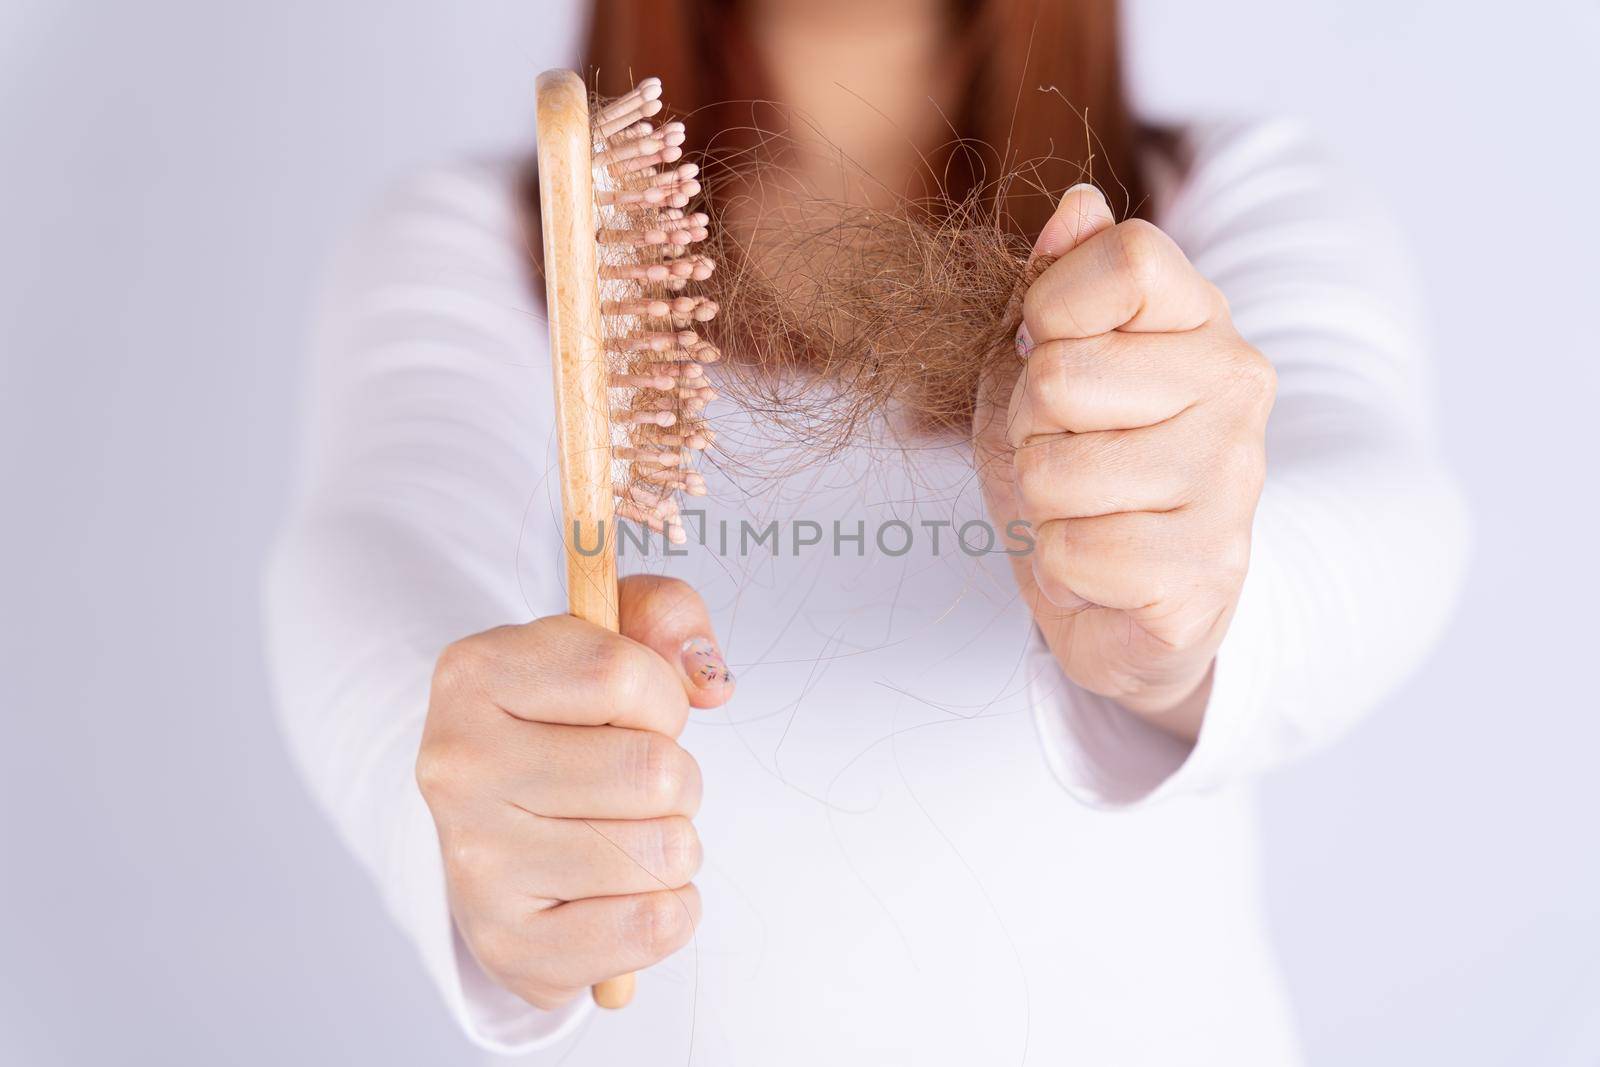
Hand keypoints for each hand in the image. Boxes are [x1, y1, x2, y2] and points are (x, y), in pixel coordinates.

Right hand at [415, 576, 734, 1008]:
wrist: (496, 836)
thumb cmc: (564, 730)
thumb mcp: (606, 640)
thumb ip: (664, 614)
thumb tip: (706, 678)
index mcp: (473, 675)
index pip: (622, 675)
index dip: (662, 699)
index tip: (636, 715)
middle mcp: (458, 768)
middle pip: (654, 772)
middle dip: (678, 779)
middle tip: (641, 787)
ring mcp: (476, 864)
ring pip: (664, 852)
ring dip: (675, 845)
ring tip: (630, 834)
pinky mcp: (510, 945)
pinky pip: (653, 926)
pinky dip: (671, 908)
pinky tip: (629, 890)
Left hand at [974, 184, 1275, 732]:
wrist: (1120, 599)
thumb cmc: (1079, 469)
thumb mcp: (1041, 363)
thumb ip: (1055, 284)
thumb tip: (1080, 203)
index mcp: (1200, 319)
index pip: (1125, 257)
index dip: (1050, 309)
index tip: (1052, 352)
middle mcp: (1235, 387)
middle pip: (1059, 377)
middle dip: (1028, 428)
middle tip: (1066, 453)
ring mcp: (1231, 482)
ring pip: (1054, 474)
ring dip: (1041, 506)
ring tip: (1085, 511)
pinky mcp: (1206, 572)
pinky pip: (1072, 552)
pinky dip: (1061, 569)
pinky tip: (1102, 567)